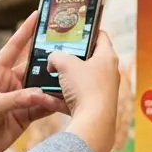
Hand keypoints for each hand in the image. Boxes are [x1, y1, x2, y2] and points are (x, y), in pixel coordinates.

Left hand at [0, 12, 66, 151]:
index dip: (25, 31)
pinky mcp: (25, 115)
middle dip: (48, 59)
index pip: (13, 48)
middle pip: (33, 67)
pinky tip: (63, 101)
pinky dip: (52, 104)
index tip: (37, 15)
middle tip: (67, 49)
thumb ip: (17, 99)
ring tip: (70, 79)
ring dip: (53, 85)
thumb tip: (41, 94)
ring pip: (41, 87)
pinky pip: (42, 106)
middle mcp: (10, 82)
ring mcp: (19, 98)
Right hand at [50, 32, 120, 151]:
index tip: (74, 29)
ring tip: (47, 75)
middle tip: (56, 53)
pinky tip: (43, 97)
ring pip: (78, 80)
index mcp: (107, 57)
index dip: (87, 30)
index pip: (100, 36)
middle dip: (70, 57)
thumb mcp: (65, 63)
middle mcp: (108, 73)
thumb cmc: (86, 88)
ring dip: (62, 79)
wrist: (93, 122)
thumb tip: (52, 60)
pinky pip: (73, 98)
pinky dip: (60, 98)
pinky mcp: (93, 106)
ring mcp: (101, 90)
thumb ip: (56, 56)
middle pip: (87, 59)